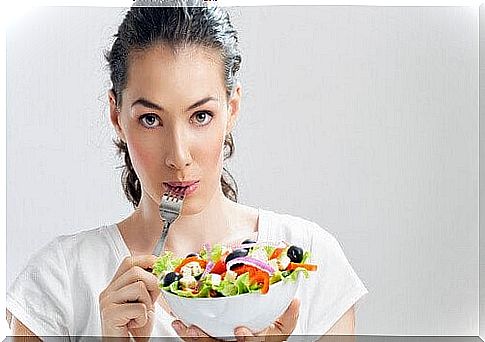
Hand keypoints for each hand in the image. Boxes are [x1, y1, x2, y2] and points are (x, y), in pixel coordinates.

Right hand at [99, 255, 159, 339]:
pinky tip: (135, 324)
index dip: (147, 261)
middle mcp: (108, 291)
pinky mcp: (110, 314)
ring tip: (141, 314)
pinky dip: (143, 317)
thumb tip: (163, 268)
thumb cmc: (135, 326)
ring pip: (139, 286)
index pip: (129, 261)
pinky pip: (138, 307)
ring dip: (147, 303)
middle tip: (151, 301)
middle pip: (136, 271)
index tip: (160, 268)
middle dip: (152, 284)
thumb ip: (149, 284)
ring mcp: (107, 302)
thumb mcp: (144, 300)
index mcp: (114, 286)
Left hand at [171, 298, 299, 341]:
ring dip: (192, 337)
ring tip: (183, 326)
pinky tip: (179, 324)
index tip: (239, 328)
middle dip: (205, 341)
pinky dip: (186, 334)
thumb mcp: (281, 331)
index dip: (246, 340)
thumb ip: (288, 317)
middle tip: (195, 329)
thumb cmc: (267, 337)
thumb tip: (295, 300)